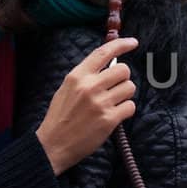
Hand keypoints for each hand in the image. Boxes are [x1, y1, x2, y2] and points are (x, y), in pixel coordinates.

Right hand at [36, 37, 138, 173]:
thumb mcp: (66, 89)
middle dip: (123, 79)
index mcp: (77, 76)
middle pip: (123, 70)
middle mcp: (90, 86)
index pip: (103, 53)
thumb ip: (85, 76)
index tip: (133, 43)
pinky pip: (130, 106)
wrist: (53, 144)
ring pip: (130, 88)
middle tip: (114, 89)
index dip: (121, 44)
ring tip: (112, 104)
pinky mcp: (109, 119)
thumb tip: (108, 65)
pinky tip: (114, 116)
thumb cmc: (60, 117)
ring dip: (125, 95)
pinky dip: (126, 110)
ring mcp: (100, 103)